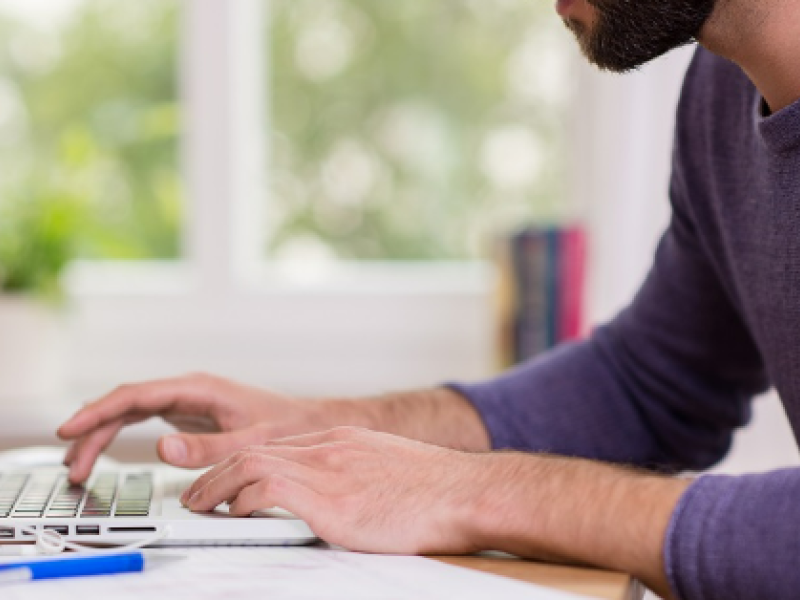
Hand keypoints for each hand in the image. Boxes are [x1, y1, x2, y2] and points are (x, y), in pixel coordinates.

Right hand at [57, 373, 339, 482]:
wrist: (307, 421)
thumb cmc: (286, 426)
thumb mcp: (251, 441)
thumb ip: (209, 447)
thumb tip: (163, 447)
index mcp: (198, 388)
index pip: (136, 395)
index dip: (99, 411)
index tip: (71, 429)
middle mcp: (187, 389)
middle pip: (126, 404)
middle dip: (93, 431)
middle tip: (72, 466)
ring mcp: (185, 400)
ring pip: (130, 411)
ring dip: (101, 435)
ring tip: (77, 467)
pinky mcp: (187, 413)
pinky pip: (142, 419)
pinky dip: (118, 434)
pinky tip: (102, 450)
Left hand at [182, 426, 487, 554]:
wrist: (466, 492)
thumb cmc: (435, 491)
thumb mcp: (388, 472)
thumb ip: (355, 477)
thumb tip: (341, 501)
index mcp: (343, 440)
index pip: (278, 446)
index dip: (242, 464)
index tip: (225, 481)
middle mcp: (331, 447)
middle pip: (257, 449)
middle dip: (217, 471)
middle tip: (195, 493)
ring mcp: (330, 469)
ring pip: (252, 464)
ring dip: (216, 486)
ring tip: (198, 505)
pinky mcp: (331, 499)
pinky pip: (268, 490)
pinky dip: (243, 500)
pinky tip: (234, 514)